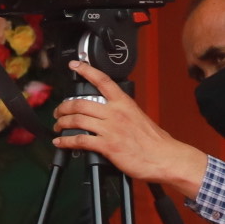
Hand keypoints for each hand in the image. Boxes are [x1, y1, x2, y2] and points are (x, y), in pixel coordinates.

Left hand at [53, 63, 210, 197]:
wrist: (166, 158)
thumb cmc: (156, 142)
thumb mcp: (140, 118)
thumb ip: (123, 113)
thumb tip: (112, 114)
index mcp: (124, 104)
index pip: (103, 81)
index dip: (86, 70)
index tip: (75, 65)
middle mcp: (115, 113)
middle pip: (80, 103)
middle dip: (63, 107)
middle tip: (59, 112)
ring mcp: (110, 129)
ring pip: (76, 120)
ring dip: (62, 123)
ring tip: (58, 126)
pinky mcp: (107, 145)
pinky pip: (79, 140)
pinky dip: (66, 141)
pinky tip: (61, 142)